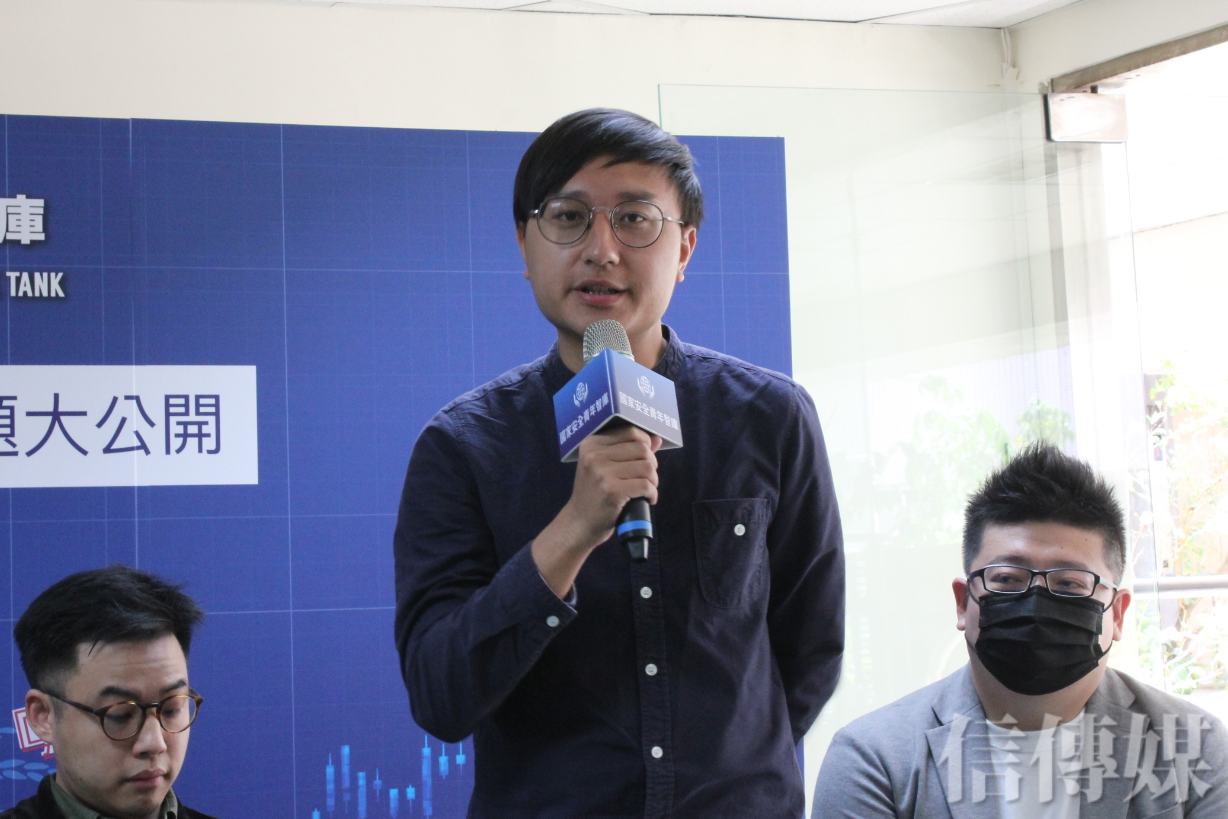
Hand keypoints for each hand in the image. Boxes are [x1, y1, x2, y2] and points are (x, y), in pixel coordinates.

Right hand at [532, 426, 661, 597]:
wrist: (578, 524)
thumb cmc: (594, 494)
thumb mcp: (603, 466)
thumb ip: (629, 449)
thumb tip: (657, 438)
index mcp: (591, 444)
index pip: (630, 432)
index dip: (645, 444)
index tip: (644, 459)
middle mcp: (594, 456)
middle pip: (642, 449)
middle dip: (652, 464)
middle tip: (646, 478)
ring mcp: (602, 474)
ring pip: (647, 467)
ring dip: (653, 480)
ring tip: (646, 489)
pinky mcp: (612, 492)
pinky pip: (646, 485)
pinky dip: (652, 494)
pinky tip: (647, 499)